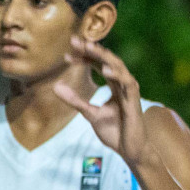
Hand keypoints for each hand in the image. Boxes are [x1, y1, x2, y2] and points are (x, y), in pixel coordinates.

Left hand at [54, 36, 148, 166]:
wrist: (130, 149)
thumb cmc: (114, 131)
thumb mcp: (89, 113)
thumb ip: (75, 100)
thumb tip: (55, 87)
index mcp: (115, 85)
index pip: (98, 65)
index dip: (83, 57)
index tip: (66, 54)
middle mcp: (123, 83)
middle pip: (107, 60)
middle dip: (92, 50)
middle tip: (75, 40)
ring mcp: (130, 90)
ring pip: (118, 67)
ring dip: (103, 57)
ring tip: (89, 48)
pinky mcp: (134, 100)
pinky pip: (127, 83)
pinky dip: (116, 75)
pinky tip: (104, 69)